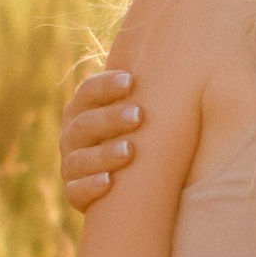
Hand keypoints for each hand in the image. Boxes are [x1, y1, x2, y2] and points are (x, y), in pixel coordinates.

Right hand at [61, 66, 140, 210]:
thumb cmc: (141, 137)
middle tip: (138, 115)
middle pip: (84, 124)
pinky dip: (90, 187)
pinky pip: (76, 191)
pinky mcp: (75, 194)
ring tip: (129, 150)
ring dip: (104, 154)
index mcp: (84, 110)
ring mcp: (72, 165)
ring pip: (80, 159)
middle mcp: (73, 136)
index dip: (105, 85)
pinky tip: (108, 182)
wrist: (130, 187)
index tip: (131, 81)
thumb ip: (149, 94)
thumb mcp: (140, 115)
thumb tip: (183, 62)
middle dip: (110, 119)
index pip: (88, 92)